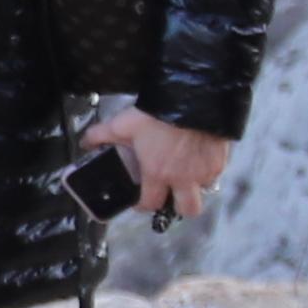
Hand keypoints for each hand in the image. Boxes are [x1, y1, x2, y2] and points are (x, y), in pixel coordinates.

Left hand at [87, 106, 231, 225]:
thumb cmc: (157, 113)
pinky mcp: (220, 160)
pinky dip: (207, 170)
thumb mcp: (122, 124)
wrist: (192, 98)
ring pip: (203, 191)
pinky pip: (215, 173)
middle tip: (171, 193)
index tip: (141, 199)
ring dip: (194, 186)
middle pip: (187, 210)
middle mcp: (183, 177)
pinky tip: (197, 157)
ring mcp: (205, 170)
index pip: (151, 204)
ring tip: (185, 172)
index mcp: (157, 173)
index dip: (144, 205)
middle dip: (179, 206)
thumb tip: (86, 142)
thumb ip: (101, 136)